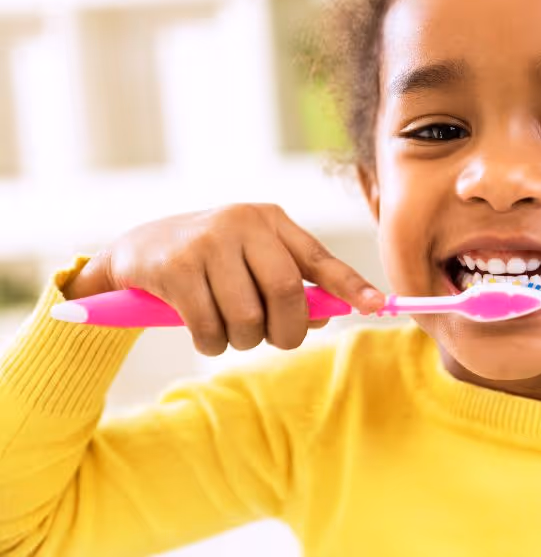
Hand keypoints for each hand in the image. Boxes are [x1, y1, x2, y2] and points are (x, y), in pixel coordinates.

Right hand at [61, 204, 383, 354]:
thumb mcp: (253, 261)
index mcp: (271, 221)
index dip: (350, 286)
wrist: (138, 251)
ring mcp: (207, 243)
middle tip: (276, 340)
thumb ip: (292, 285)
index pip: (320, 258)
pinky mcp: (175, 268)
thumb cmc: (211, 262)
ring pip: (248, 317)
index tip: (378, 306)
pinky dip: (212, 343)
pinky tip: (203, 330)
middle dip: (287, 330)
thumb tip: (328, 315)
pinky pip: (210, 327)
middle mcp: (243, 223)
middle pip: (287, 293)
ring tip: (229, 331)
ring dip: (243, 340)